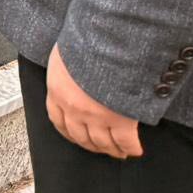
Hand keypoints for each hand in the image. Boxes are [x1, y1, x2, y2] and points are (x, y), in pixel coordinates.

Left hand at [47, 45, 143, 159]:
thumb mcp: (67, 51)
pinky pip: (126, 141)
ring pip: (102, 143)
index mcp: (58, 90)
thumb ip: (67, 68)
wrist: (109, 41)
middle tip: (101, 148)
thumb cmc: (87, 39)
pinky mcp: (120, 120)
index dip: (68, 132)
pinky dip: (131, 148)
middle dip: (92, 146)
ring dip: (111, 150)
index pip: (58, 120)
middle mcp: (74, 108)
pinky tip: (135, 150)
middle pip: (81, 137)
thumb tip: (73, 70)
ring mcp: (97, 116)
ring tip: (119, 152)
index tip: (76, 137)